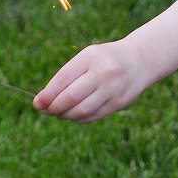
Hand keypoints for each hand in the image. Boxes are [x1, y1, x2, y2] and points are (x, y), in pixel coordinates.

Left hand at [32, 39, 150, 122]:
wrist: (140, 60)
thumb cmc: (104, 60)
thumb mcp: (87, 58)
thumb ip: (67, 76)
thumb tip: (43, 100)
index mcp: (91, 57)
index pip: (63, 78)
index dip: (48, 94)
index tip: (37, 103)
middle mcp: (103, 73)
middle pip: (72, 97)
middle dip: (54, 107)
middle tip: (46, 111)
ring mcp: (113, 89)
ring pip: (82, 110)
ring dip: (66, 115)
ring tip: (59, 113)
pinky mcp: (119, 103)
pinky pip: (94, 116)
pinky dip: (79, 119)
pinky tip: (73, 115)